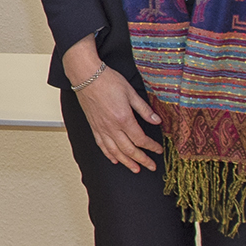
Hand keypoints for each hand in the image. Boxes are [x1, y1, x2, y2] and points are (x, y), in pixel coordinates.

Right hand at [63, 34, 160, 172]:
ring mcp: (101, 128)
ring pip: (115, 151)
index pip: (140, 139)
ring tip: (135, 169)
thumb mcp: (131, 93)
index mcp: (123, 119)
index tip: (158, 150)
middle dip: (141, 160)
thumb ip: (144, 109)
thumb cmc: (107, 81)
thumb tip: (157, 121)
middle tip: (151, 166)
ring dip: (126, 162)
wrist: (86, 76)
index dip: (151, 147)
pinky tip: (114, 159)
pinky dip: (109, 154)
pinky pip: (102, 145)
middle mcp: (112, 127)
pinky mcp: (94, 126)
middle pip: (129, 150)